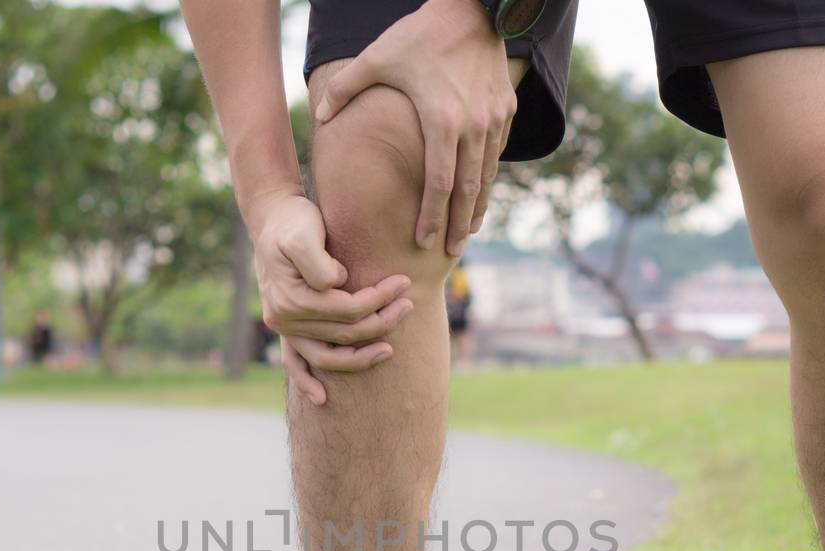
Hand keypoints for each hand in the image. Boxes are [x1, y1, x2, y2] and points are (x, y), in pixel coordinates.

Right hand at [251, 194, 414, 405]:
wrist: (273, 220)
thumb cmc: (294, 222)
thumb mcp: (303, 232)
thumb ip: (317, 260)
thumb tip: (338, 282)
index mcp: (291, 300)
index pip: (346, 310)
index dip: (378, 300)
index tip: (404, 283)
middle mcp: (284, 320)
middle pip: (343, 334)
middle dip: (381, 321)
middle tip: (409, 304)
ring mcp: (284, 329)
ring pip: (327, 357)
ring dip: (360, 358)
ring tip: (391, 349)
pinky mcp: (288, 330)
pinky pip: (295, 363)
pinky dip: (306, 382)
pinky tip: (322, 399)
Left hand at [314, 0, 515, 256]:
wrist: (475, 9)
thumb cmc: (421, 34)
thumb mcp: (378, 57)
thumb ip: (346, 89)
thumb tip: (319, 116)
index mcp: (442, 121)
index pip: (437, 183)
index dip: (431, 216)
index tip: (423, 242)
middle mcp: (473, 127)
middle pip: (467, 190)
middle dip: (457, 224)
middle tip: (449, 251)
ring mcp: (494, 120)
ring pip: (487, 175)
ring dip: (477, 205)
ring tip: (467, 229)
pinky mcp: (505, 110)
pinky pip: (497, 152)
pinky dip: (488, 176)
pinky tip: (480, 191)